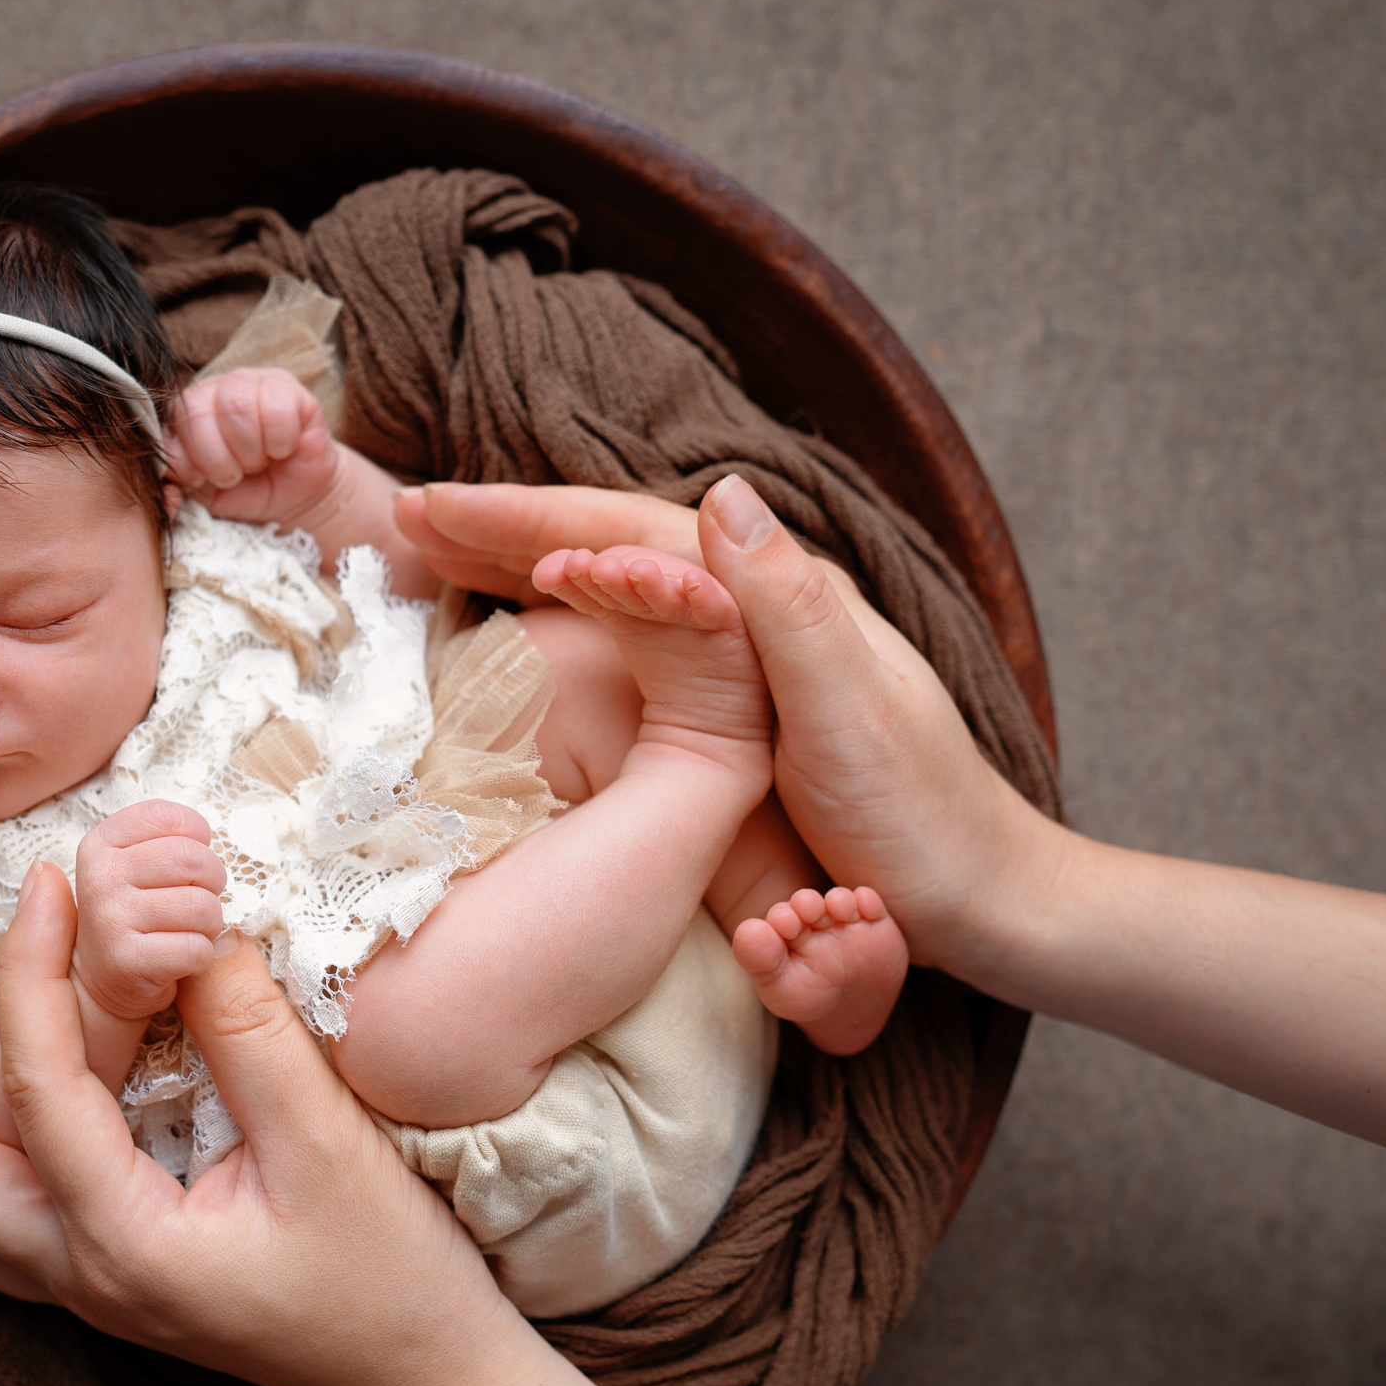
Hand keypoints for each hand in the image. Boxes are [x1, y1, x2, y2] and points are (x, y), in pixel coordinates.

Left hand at [0, 863, 525, 1385]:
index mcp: (124, 1243)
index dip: (29, 972)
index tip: (45, 885)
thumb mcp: (327, 1141)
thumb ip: (248, 1032)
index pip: (37, 1088)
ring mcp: (85, 1291)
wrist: (433, 1383)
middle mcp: (80, 1276)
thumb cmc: (393, 1277)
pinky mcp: (107, 1283)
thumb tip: (190, 926)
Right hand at [70, 799, 228, 1021]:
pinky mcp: (128, 961)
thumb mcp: (134, 863)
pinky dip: (202, 956)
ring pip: (201, 906)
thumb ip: (167, 839)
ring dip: (209, 923)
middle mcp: (100, 877)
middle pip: (192, 858)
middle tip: (199, 899)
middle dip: (212, 880)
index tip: (189, 863)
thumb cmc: (136, 913)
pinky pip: (197, 949)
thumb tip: (208, 840)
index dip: (196, 839)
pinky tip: (181, 957)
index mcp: (100, 843)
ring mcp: (110, 919)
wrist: (102, 979)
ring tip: (189, 929)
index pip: (167, 817)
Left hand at [163, 367, 343, 525]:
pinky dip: (280, 442)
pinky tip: (282, 450)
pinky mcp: (291, 389)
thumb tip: (165, 471)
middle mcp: (217, 387)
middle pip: (200, 408)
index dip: (187, 457)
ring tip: (258, 463)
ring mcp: (254, 382)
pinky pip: (278, 410)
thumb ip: (174, 476)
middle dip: (217, 457)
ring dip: (249, 451)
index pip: (173, 417)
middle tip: (234, 475)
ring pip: (237, 405)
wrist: (288, 503)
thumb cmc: (240, 493)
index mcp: (188, 409)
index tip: (200, 481)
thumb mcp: (198, 491)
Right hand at [396, 476, 1025, 973]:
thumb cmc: (917, 816)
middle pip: (611, 537)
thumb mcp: (848, 711)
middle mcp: (758, 602)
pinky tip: (523, 619)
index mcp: (775, 594)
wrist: (978, 890)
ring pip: (613, 576)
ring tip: (437, 551)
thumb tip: (723, 496)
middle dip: (506, 522)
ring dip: (523, 557)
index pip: (629, 528)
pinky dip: (559, 612)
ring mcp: (747, 649)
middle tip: (407, 514)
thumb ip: (788, 605)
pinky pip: (625, 631)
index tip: (436, 511)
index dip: (527, 516)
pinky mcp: (737, 697)